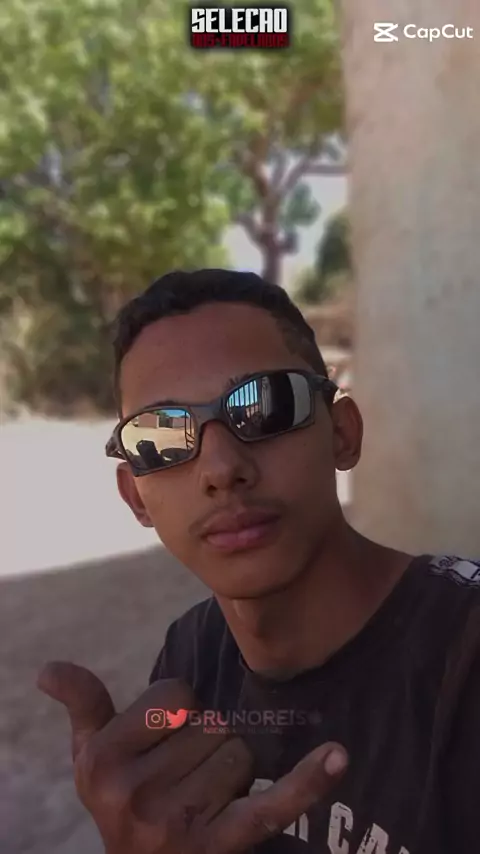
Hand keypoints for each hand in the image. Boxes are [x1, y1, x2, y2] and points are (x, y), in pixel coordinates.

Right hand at [37, 661, 347, 853]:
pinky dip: (307, 781)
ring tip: (200, 799)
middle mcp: (133, 796)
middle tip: (182, 779)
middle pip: (210, 723)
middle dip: (203, 743)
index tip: (161, 746)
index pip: (176, 696)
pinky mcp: (223, 846)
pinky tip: (337, 756)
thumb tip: (46, 669)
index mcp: (100, 762)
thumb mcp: (92, 757)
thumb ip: (83, 705)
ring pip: (241, 753)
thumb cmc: (123, 801)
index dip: (176, 714)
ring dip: (230, 770)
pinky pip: (271, 804)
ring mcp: (177, 824)